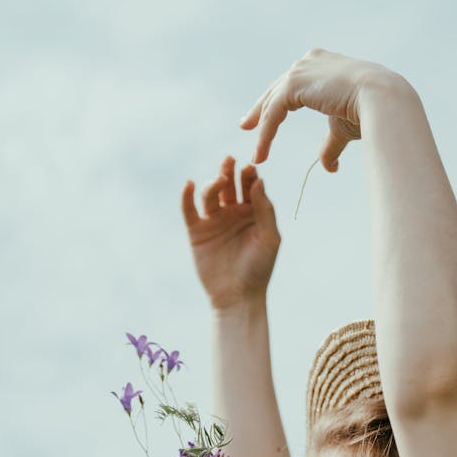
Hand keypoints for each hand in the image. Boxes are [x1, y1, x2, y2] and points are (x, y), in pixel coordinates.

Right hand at [181, 156, 280, 310]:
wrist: (238, 296)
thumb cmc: (259, 268)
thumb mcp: (269, 238)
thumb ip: (265, 210)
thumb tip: (259, 182)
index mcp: (253, 212)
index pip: (251, 186)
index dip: (250, 175)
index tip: (250, 167)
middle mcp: (233, 213)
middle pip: (229, 186)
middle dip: (229, 172)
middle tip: (230, 160)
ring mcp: (214, 221)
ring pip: (211, 194)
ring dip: (213, 184)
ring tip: (219, 180)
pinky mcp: (197, 232)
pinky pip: (189, 210)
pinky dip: (187, 196)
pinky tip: (190, 184)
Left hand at [238, 47, 398, 171]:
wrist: (381, 100)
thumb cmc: (369, 112)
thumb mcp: (342, 128)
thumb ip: (330, 144)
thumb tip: (328, 167)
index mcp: (322, 65)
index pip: (292, 85)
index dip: (277, 103)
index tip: (264, 119)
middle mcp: (308, 62)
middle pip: (277, 89)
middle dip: (261, 109)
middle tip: (246, 125)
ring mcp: (300, 69)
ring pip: (273, 103)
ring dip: (261, 129)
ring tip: (256, 153)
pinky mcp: (294, 83)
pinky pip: (273, 112)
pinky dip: (266, 134)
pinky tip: (262, 153)